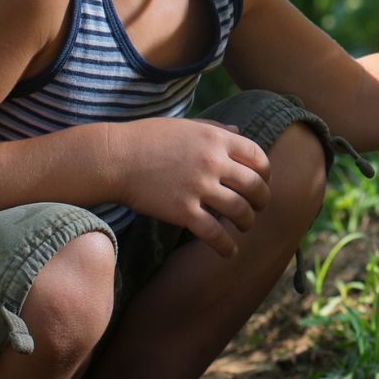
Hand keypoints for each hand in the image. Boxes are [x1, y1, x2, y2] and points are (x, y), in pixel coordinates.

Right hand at [115, 118, 271, 256]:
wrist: (113, 158)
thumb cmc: (146, 139)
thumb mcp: (185, 126)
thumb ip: (215, 129)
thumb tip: (239, 131)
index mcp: (216, 138)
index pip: (257, 157)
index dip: (265, 173)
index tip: (261, 182)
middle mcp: (213, 162)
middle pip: (255, 186)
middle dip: (263, 201)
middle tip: (259, 208)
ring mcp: (199, 187)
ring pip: (240, 211)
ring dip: (247, 223)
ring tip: (243, 227)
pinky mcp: (183, 211)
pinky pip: (214, 234)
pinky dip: (226, 246)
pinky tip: (229, 252)